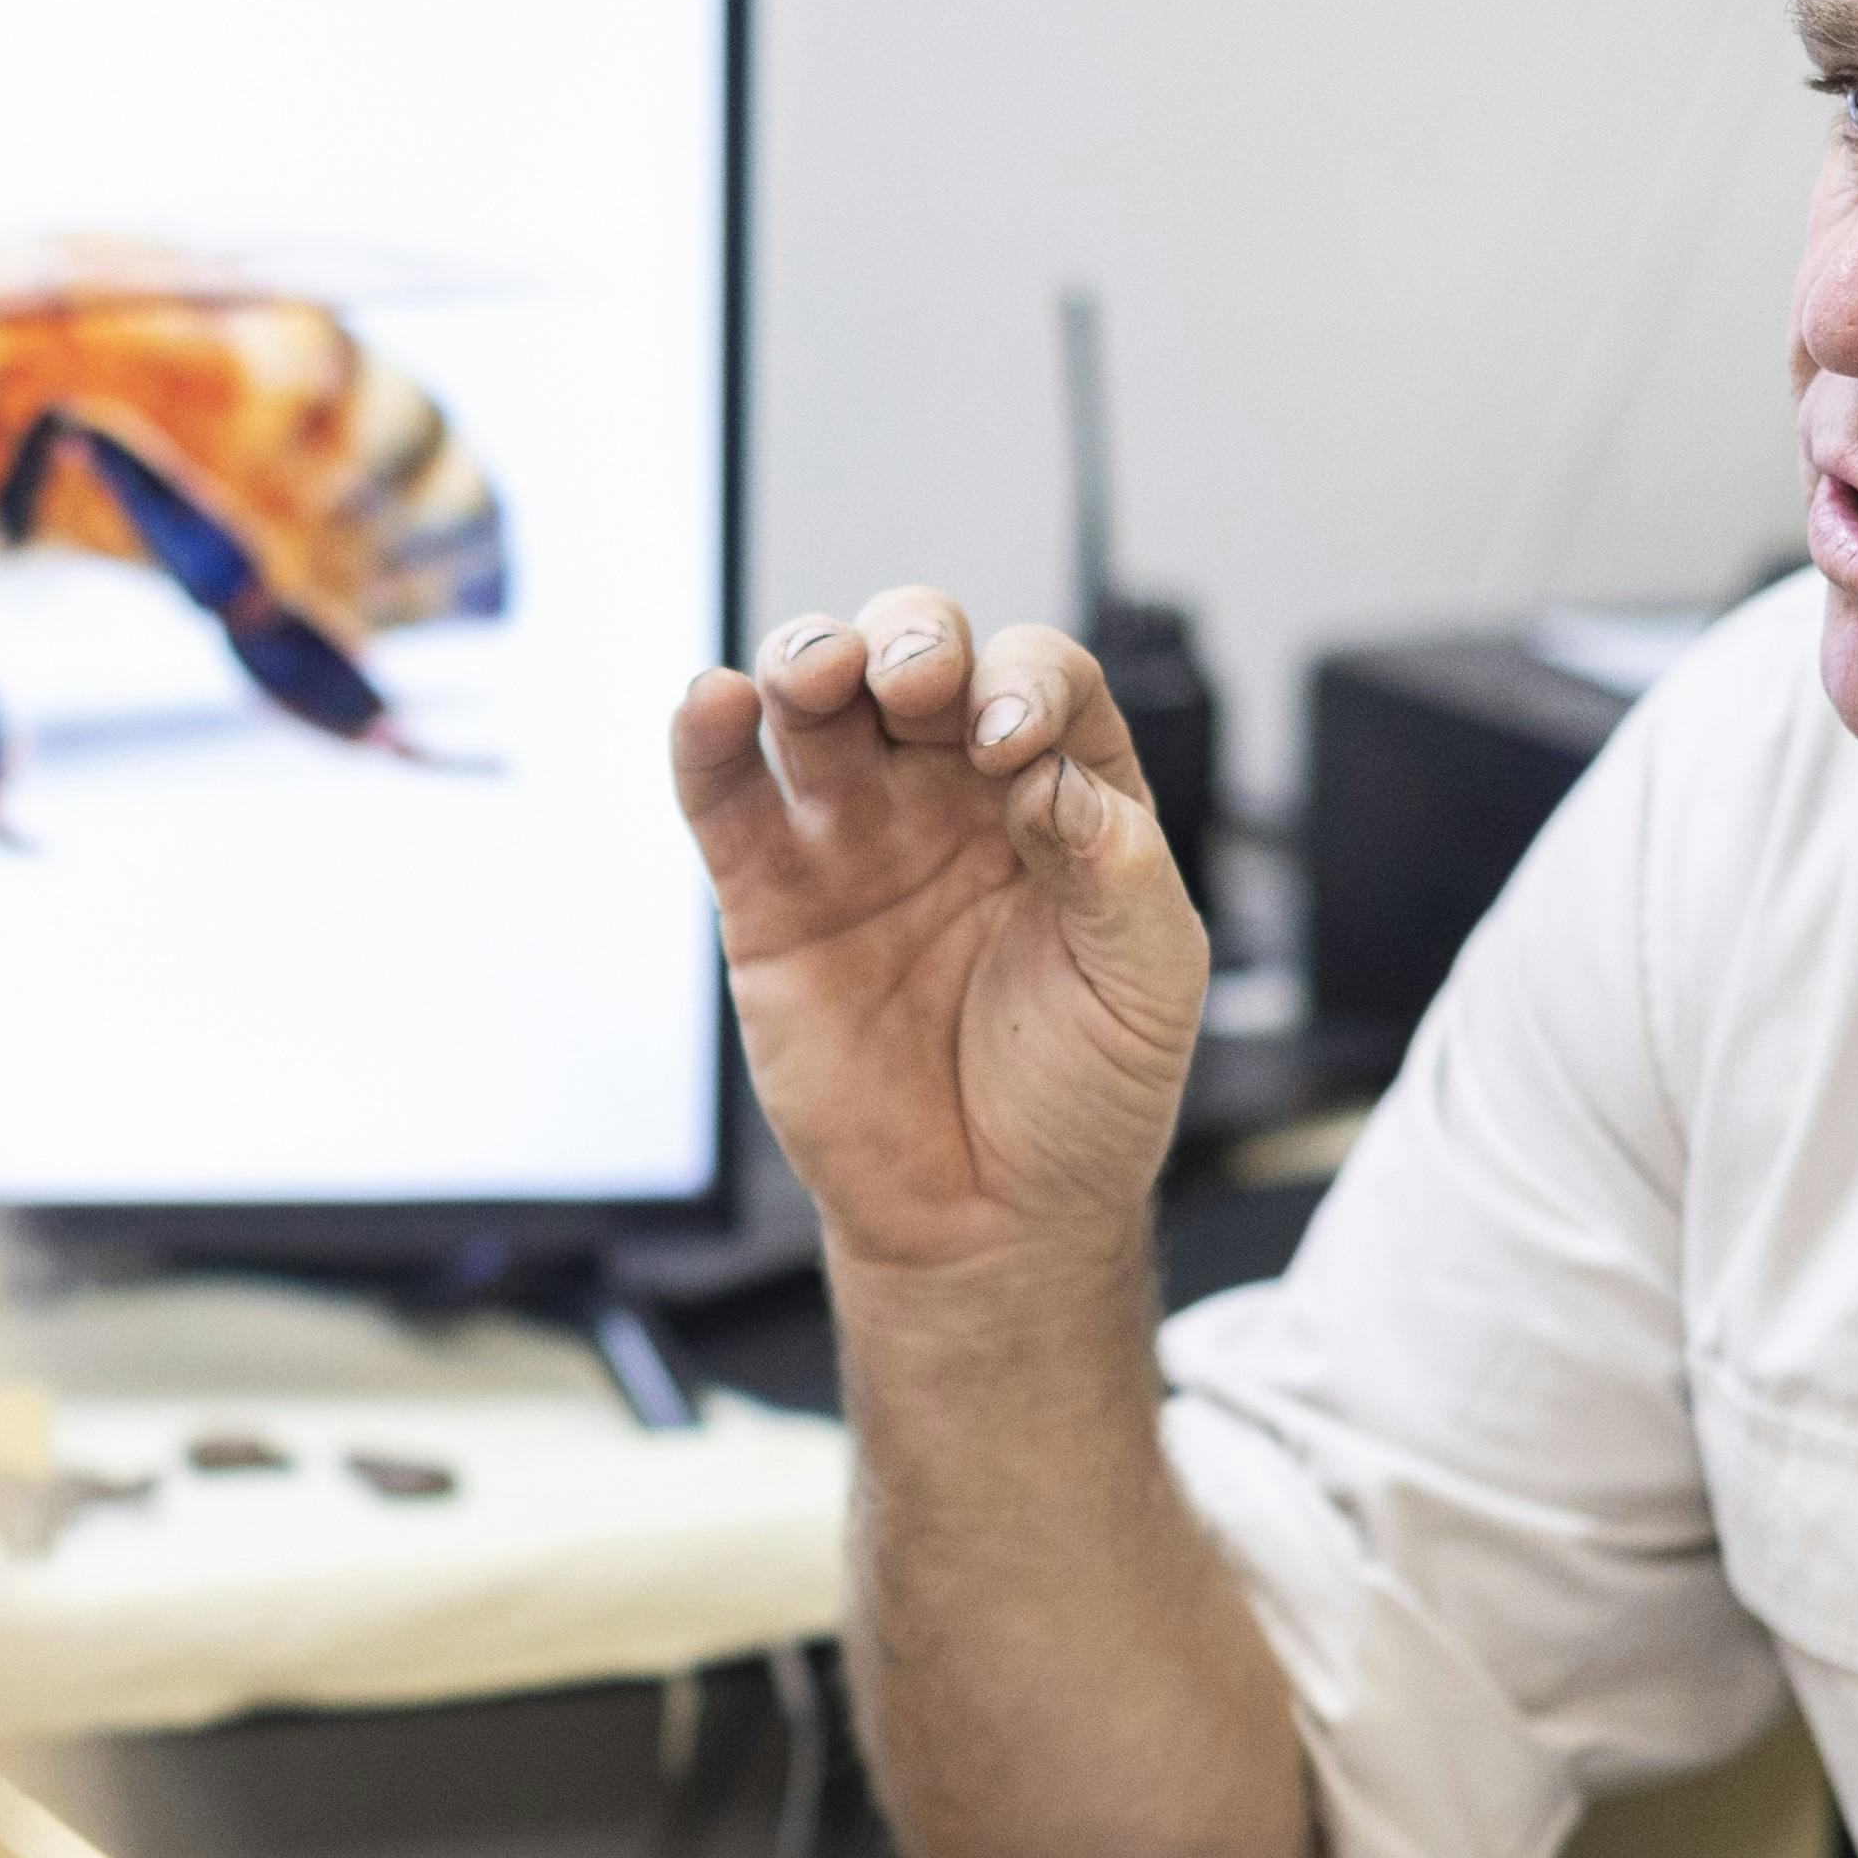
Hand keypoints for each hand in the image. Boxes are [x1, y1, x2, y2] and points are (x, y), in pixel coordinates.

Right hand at [673, 590, 1207, 1282]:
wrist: (990, 1218)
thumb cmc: (1084, 1097)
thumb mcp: (1149, 980)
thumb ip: (1115, 865)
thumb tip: (1046, 774)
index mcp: (1061, 796)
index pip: (1040, 681)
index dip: (1024, 683)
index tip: (1012, 747)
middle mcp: (952, 795)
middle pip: (917, 655)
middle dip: (911, 638)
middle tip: (915, 685)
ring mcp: (854, 839)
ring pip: (813, 701)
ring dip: (807, 656)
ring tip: (813, 674)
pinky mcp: (769, 898)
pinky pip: (727, 797)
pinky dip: (707, 738)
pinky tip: (714, 705)